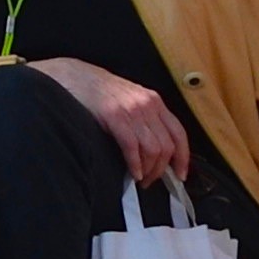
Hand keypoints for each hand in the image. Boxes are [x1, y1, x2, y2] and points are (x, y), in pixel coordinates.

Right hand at [32, 57, 193, 183]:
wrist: (75, 77)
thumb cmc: (101, 93)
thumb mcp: (130, 103)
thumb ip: (144, 122)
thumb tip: (155, 154)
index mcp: (154, 102)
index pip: (179, 133)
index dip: (183, 157)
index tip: (180, 175)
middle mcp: (148, 104)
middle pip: (167, 145)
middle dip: (161, 170)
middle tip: (151, 181)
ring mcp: (132, 109)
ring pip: (153, 148)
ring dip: (148, 170)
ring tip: (140, 179)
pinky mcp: (114, 115)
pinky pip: (132, 146)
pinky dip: (135, 164)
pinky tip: (132, 172)